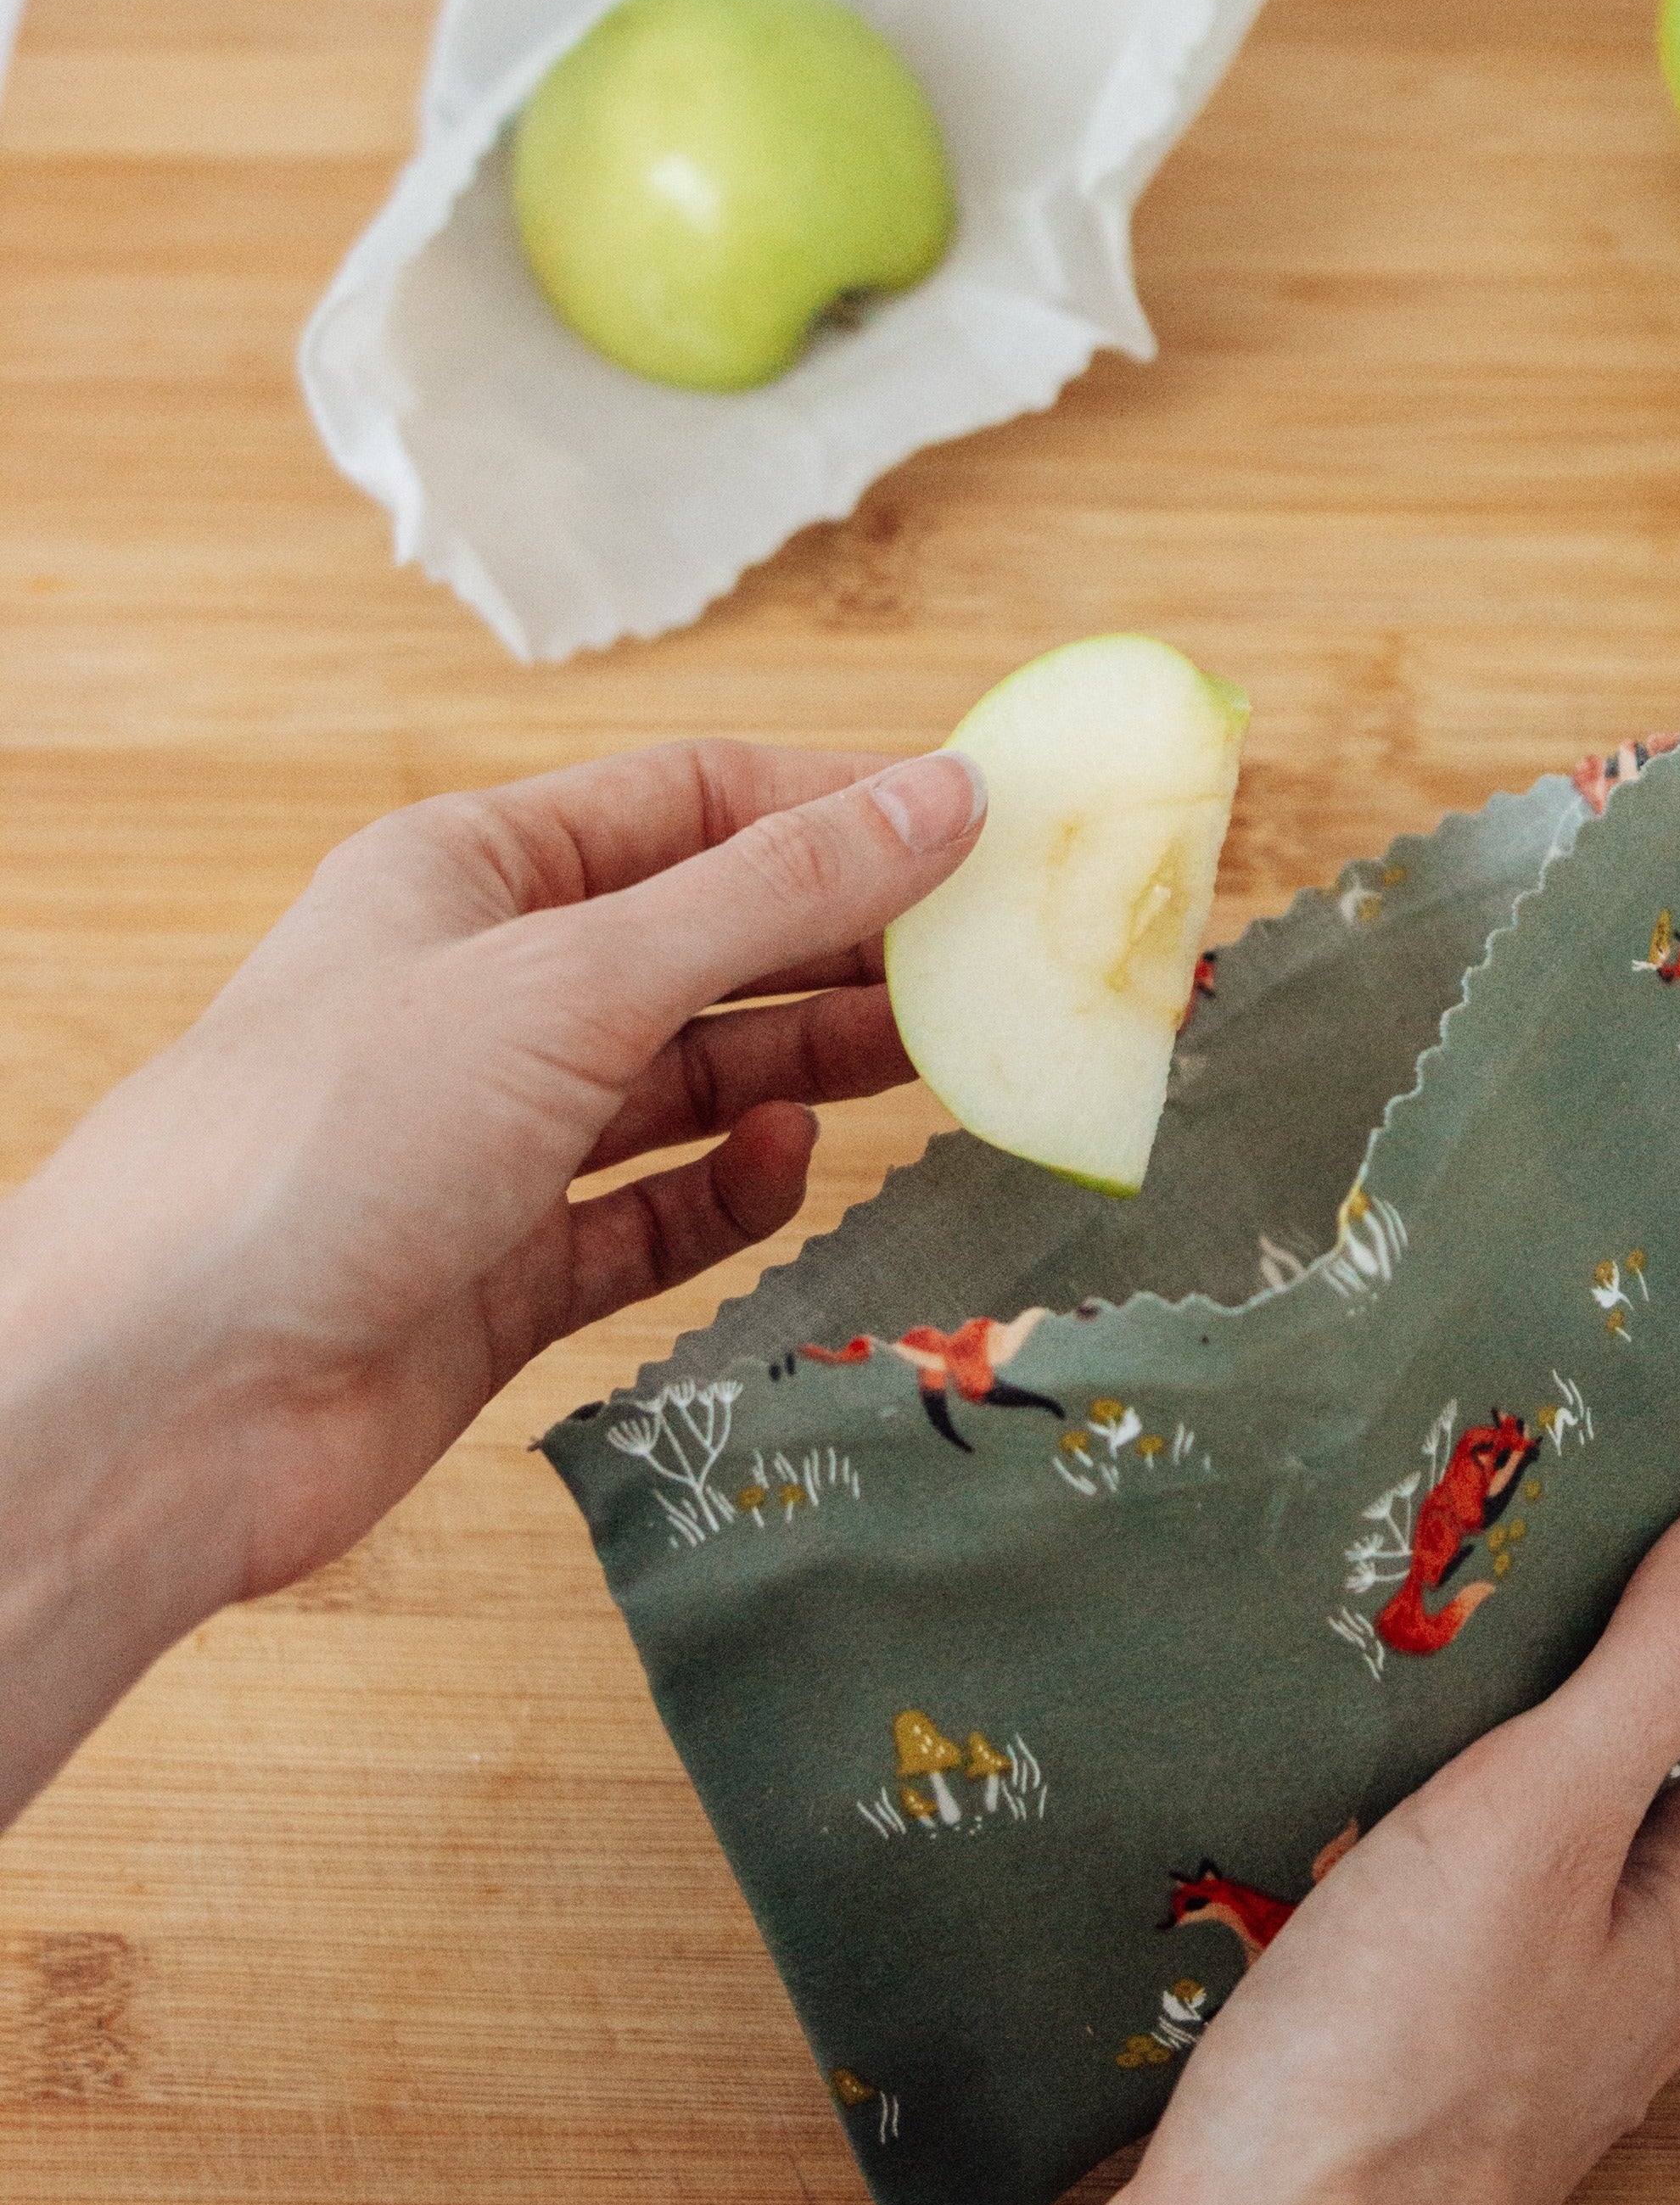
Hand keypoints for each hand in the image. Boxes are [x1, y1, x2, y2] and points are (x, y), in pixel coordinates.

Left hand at [0, 740, 981, 1823]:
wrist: (165, 1403)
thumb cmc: (321, 1143)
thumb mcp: (575, 980)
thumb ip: (774, 896)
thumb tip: (943, 801)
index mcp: (469, 878)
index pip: (692, 803)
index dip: (839, 805)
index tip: (979, 824)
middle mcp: (484, 996)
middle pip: (708, 943)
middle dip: (846, 946)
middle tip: (988, 961)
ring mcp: (496, 1140)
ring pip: (694, 1081)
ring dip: (809, 1067)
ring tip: (930, 1059)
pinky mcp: (507, 1272)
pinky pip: (657, 1212)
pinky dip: (730, 1191)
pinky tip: (783, 1168)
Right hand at [1039, 1462, 1679, 2204]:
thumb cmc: (1408, 2061)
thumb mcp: (1552, 1810)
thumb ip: (1665, 1658)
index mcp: (1672, 1936)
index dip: (1679, 1625)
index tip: (1627, 1514)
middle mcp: (1594, 1999)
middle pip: (1595, 1800)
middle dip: (1544, 1688)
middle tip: (1476, 1559)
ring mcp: (1473, 2047)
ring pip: (1484, 1864)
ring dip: (1441, 1770)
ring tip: (1376, 1655)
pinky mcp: (1359, 2075)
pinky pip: (1384, 1926)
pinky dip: (1354, 1850)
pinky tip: (1287, 1803)